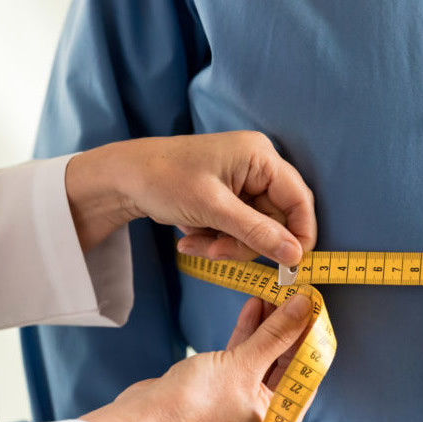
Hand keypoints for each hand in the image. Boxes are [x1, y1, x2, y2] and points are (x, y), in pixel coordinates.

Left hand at [66, 132, 314, 264]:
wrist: (123, 178)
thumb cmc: (165, 180)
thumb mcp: (213, 209)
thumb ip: (257, 232)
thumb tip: (295, 255)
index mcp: (261, 157)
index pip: (299, 200)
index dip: (299, 234)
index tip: (290, 264)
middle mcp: (256, 167)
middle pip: (274, 220)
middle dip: (244, 243)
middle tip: (216, 252)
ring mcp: (241, 184)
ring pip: (252, 230)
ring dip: (225, 244)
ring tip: (193, 243)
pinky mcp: (225, 199)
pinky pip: (234, 229)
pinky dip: (214, 239)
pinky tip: (189, 236)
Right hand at [81, 293, 311, 421]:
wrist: (144, 419)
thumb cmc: (194, 406)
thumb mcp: (242, 365)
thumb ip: (276, 334)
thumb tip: (305, 305)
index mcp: (281, 421)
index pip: (308, 372)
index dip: (311, 336)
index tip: (315, 304)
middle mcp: (265, 414)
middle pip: (286, 362)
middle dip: (288, 326)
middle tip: (295, 293)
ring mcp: (242, 400)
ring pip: (263, 356)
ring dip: (268, 325)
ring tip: (274, 292)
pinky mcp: (223, 387)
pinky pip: (243, 357)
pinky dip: (248, 333)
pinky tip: (254, 307)